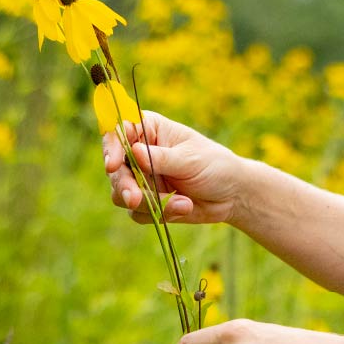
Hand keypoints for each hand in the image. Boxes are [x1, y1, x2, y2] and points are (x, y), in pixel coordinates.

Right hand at [102, 111, 246, 225]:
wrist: (232, 195)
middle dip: (124, 185)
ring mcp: (142, 179)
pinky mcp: (147, 202)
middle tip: (134, 199)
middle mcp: (140, 154)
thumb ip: (161, 158)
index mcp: (150, 130)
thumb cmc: (215, 165)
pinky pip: (138, 213)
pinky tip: (185, 207)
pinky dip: (160, 213)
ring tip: (179, 204)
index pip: (119, 132)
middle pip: (115, 168)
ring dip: (145, 203)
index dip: (111, 147)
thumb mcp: (191, 159)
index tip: (113, 164)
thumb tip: (134, 151)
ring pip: (121, 194)